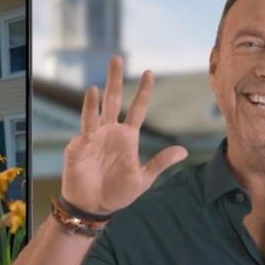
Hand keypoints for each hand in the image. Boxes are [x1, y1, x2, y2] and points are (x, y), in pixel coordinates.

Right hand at [60, 55, 187, 213]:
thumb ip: (160, 163)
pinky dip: (90, 107)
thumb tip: (184, 151)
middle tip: (117, 58)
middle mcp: (111, 132)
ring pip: (100, 106)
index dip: (143, 92)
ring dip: (103, 88)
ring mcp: (95, 136)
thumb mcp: (143, 179)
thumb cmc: (117, 195)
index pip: (137, 109)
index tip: (150, 73)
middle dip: (116, 79)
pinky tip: (93, 92)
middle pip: (115, 100)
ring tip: (105, 72)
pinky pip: (87, 122)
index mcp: (127, 138)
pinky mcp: (81, 143)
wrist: (93, 207)